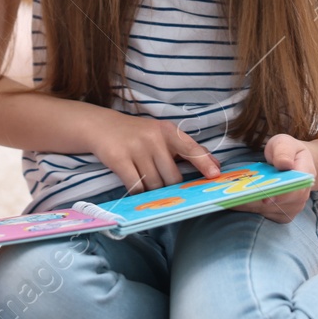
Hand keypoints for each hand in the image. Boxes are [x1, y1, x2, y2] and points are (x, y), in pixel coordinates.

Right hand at [90, 109, 221, 193]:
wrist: (101, 126)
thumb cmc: (138, 134)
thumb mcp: (163, 135)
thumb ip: (188, 149)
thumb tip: (216, 166)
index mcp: (168, 131)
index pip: (190, 148)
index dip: (203, 163)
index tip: (214, 175)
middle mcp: (153, 138)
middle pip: (172, 177)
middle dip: (170, 187)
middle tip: (164, 186)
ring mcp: (136, 148)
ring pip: (154, 185)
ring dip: (153, 191)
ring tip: (147, 182)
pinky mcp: (119, 159)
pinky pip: (136, 186)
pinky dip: (138, 193)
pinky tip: (137, 188)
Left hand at [231, 134, 315, 223]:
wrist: (292, 163)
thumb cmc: (286, 151)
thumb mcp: (284, 143)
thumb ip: (283, 151)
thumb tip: (284, 164)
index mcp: (305, 176)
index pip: (295, 190)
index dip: (281, 195)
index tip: (264, 197)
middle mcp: (300, 197)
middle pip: (278, 205)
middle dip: (255, 200)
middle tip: (232, 197)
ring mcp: (291, 208)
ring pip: (266, 211)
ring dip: (247, 205)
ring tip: (227, 198)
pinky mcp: (279, 215)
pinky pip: (262, 215)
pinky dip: (246, 209)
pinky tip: (232, 201)